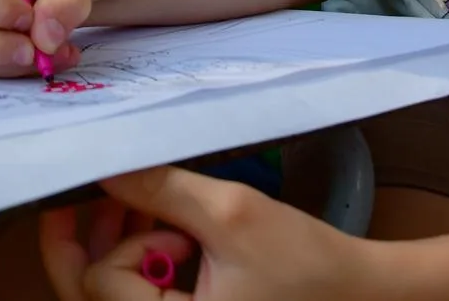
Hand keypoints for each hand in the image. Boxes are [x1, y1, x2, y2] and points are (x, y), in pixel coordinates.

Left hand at [40, 168, 391, 300]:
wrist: (361, 295)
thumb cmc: (307, 264)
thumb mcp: (232, 215)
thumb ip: (162, 188)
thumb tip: (102, 162)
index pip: (101, 285)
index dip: (124, 240)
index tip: (165, 218)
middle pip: (87, 293)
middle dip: (89, 239)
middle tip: (93, 192)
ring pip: (108, 292)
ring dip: (115, 244)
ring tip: (145, 207)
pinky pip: (135, 295)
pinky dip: (139, 258)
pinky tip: (162, 228)